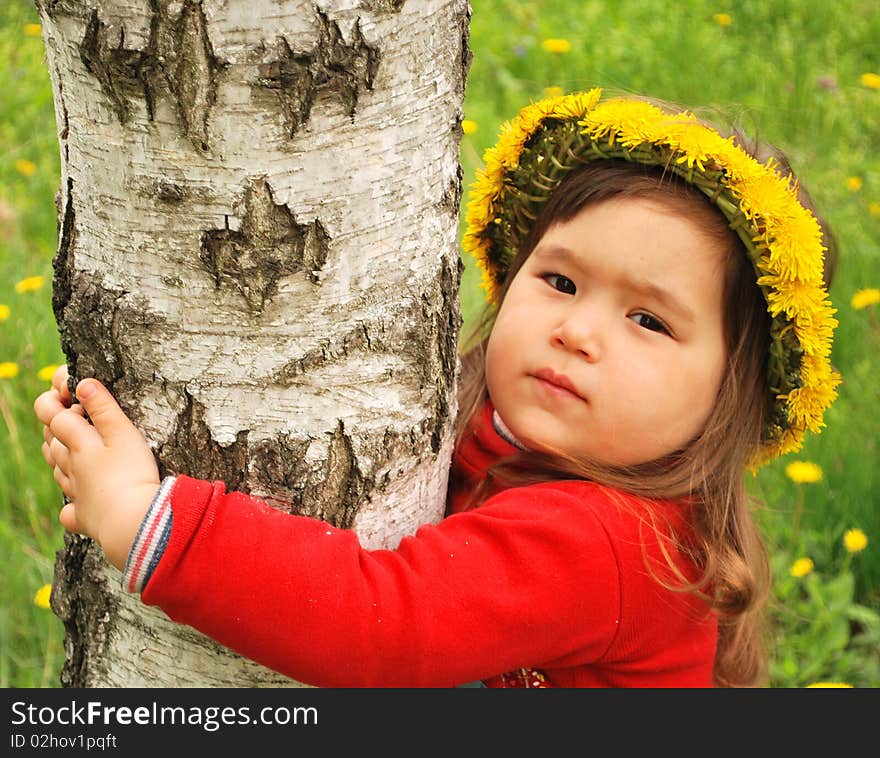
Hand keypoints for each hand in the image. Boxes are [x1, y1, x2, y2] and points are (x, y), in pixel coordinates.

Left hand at [34, 366, 160, 570]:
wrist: (132, 522)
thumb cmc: (131, 474)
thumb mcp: (123, 433)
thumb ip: (103, 407)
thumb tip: (83, 383)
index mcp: (79, 444)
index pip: (55, 416)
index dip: (53, 400)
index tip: (63, 389)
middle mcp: (71, 468)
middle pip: (52, 443)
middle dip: (55, 427)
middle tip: (70, 415)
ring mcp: (77, 494)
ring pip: (58, 472)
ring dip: (59, 458)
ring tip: (72, 452)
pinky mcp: (85, 518)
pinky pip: (71, 511)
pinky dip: (72, 504)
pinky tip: (79, 503)